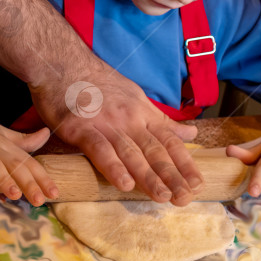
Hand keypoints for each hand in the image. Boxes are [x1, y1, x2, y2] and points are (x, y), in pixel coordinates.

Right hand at [0, 98, 57, 204]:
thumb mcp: (0, 133)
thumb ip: (23, 140)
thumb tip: (46, 134)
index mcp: (5, 146)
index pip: (28, 162)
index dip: (42, 178)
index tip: (55, 194)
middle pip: (13, 165)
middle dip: (28, 182)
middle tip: (40, 200)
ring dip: (2, 178)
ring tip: (14, 195)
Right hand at [30, 66, 202, 205]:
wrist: (62, 63)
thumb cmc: (97, 82)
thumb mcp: (135, 96)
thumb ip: (161, 120)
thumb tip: (191, 133)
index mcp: (142, 113)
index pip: (169, 141)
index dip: (184, 163)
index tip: (197, 184)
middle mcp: (129, 119)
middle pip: (155, 150)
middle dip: (172, 176)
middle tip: (185, 197)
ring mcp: (106, 123)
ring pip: (131, 153)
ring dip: (148, 176)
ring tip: (163, 196)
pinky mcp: (81, 128)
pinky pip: (100, 149)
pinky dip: (113, 166)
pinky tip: (124, 184)